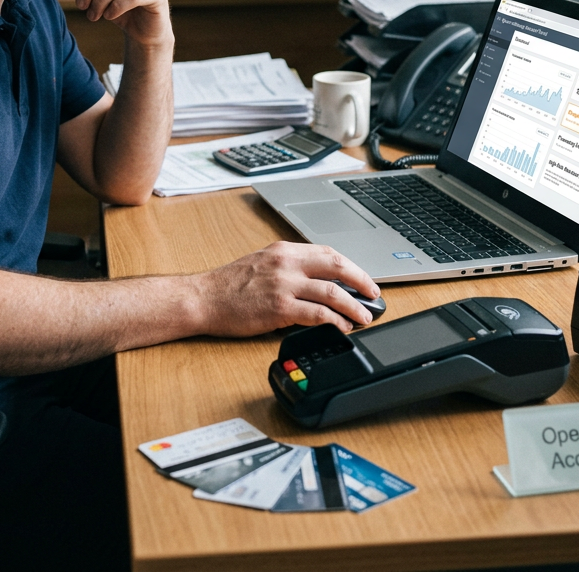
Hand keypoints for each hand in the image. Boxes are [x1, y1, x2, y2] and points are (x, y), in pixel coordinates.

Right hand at [195, 242, 379, 336]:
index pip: (328, 253)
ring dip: (354, 306)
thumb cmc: (229, 285)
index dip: (352, 267)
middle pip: (337, 267)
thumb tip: (319, 281)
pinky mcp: (279, 308)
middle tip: (374, 295)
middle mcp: (286, 264)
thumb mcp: (262, 263)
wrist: (203, 298)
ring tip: (364, 317)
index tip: (363, 278)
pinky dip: (335, 321)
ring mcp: (284, 285)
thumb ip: (290, 267)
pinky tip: (342, 327)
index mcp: (284, 250)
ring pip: (332, 292)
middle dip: (362, 281)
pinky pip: (318, 315)